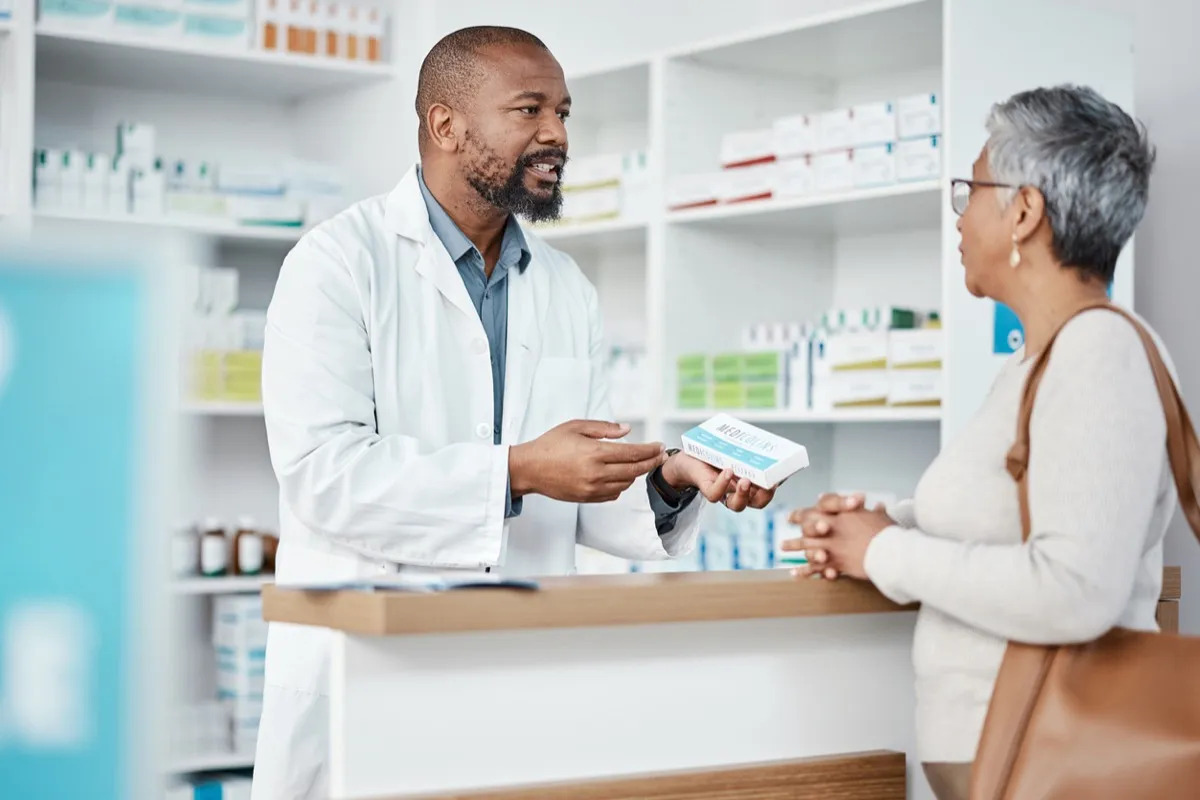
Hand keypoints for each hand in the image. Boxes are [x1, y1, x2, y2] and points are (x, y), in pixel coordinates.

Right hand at [509, 420, 666, 503]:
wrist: (530, 469)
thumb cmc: (550, 445)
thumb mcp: (576, 427)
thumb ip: (604, 428)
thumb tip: (626, 430)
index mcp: (595, 453)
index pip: (632, 453)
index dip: (649, 450)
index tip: (659, 447)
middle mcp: (596, 473)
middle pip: (634, 470)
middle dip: (650, 463)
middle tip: (659, 456)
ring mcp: (592, 488)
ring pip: (626, 484)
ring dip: (635, 474)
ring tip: (637, 464)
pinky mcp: (588, 498)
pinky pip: (614, 494)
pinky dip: (621, 485)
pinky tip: (620, 476)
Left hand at [660, 453, 776, 510]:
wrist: (686, 459)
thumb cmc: (712, 453)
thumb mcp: (732, 449)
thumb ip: (747, 447)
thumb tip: (765, 438)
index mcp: (749, 483)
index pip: (768, 488)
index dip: (777, 483)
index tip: (783, 473)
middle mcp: (738, 491)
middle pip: (758, 502)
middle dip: (766, 495)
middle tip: (769, 484)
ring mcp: (723, 493)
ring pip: (737, 505)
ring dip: (744, 495)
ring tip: (746, 480)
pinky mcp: (707, 489)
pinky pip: (716, 494)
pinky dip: (722, 484)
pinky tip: (727, 471)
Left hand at [784, 505, 894, 580]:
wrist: (888, 552)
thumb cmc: (886, 533)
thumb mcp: (880, 518)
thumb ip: (874, 512)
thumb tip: (878, 504)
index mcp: (843, 514)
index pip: (826, 503)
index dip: (823, 500)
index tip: (811, 502)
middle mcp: (832, 527)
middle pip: (810, 523)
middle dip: (798, 522)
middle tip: (789, 518)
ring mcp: (830, 545)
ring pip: (806, 544)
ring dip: (793, 545)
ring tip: (782, 546)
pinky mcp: (833, 562)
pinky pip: (814, 567)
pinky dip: (804, 571)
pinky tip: (794, 573)